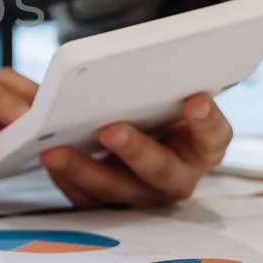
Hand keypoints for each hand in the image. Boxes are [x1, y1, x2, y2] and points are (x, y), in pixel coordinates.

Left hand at [38, 93, 231, 208]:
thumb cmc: (159, 111)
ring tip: (54, 150)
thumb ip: (166, 84)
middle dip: (135, 149)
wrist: (142, 134)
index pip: (215, 136)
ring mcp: (144, 194)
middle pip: (159, 169)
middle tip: (110, 128)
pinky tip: (47, 159)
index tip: (195, 99)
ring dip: (84, 169)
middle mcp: (177, 177)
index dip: (207, 121)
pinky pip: (87, 199)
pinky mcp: (111, 205)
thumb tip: (149, 57)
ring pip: (115, 188)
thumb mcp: (169, 96)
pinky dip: (65, 180)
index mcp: (203, 147)